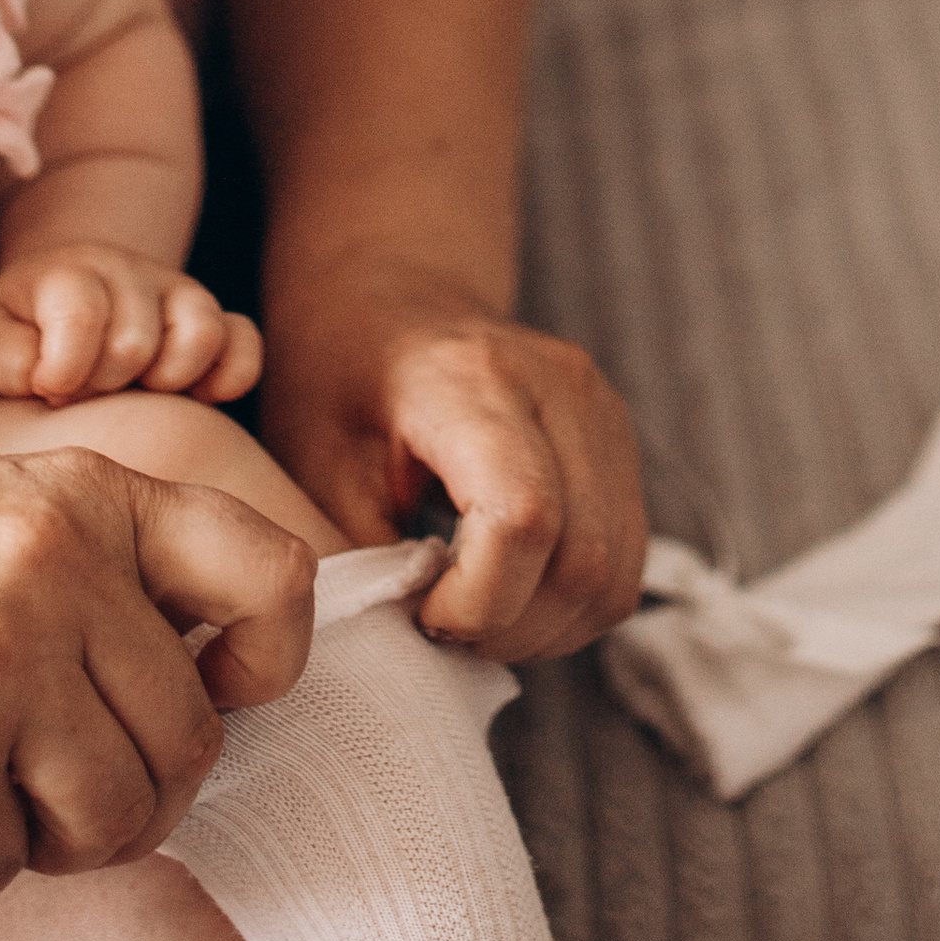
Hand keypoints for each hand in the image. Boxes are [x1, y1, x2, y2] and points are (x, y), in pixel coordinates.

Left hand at [0, 243, 263, 409]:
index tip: (49, 390)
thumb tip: (51, 380)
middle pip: (136, 342)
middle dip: (105, 386)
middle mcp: (131, 272)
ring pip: (201, 334)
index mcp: (70, 272)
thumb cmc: (28, 329)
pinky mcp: (216, 318)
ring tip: (136, 391)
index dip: (64, 371)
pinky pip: (245, 343)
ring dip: (166, 381)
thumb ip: (8, 359)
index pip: (81, 316)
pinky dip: (230, 376)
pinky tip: (199, 397)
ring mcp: (179, 292)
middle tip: (86, 392)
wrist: (71, 291)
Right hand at [0, 444, 314, 909]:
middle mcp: (63, 565)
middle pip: (191, 738)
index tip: (213, 698)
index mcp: (94, 495)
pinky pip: (3, 864)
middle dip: (140, 800)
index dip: (268, 664)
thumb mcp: (2, 513)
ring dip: (62, 848)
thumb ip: (108, 576)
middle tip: (65, 803)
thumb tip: (214, 698)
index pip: (273, 576)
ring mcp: (0, 655)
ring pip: (117, 816)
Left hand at [261, 265, 646, 662]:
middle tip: (442, 627)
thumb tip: (407, 643)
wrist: (392, 297)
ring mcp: (603, 409)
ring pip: (615, 572)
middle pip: (581, 557)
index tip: (421, 613)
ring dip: (547, 627)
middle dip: (510, 627)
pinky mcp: (622, 441)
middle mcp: (559, 385)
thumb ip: (363, 553)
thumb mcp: (314, 461)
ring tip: (475, 614)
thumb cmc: (339, 376)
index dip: (479, 600)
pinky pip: (624, 560)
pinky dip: (573, 605)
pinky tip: (511, 593)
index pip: (523, 516)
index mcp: (471, 378)